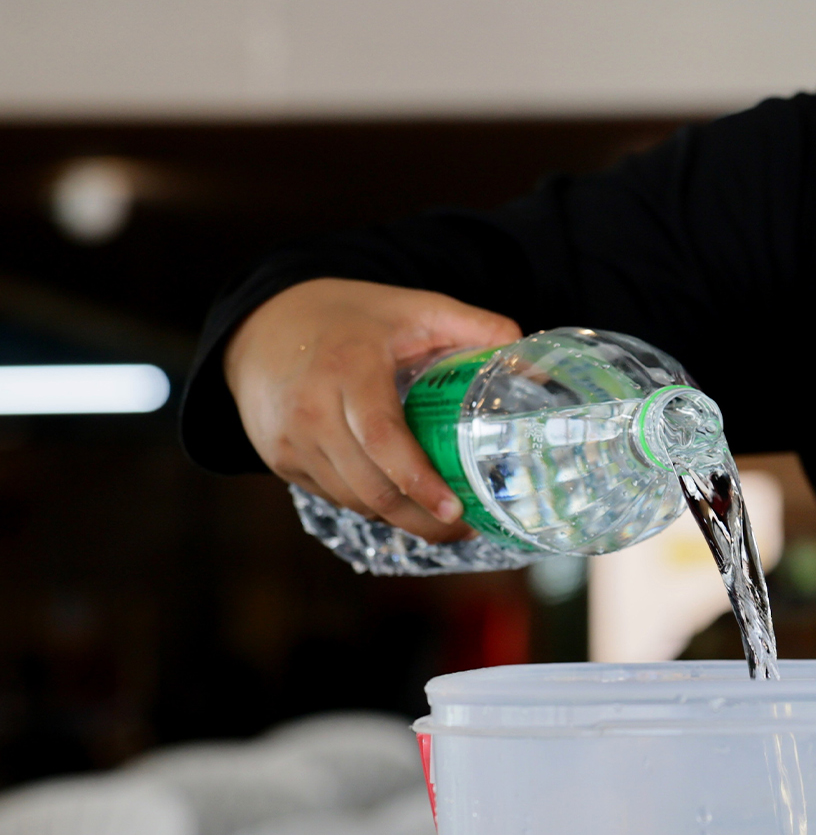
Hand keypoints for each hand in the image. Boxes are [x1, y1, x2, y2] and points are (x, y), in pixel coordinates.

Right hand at [224, 278, 520, 540]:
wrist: (265, 325)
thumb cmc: (352, 317)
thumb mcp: (415, 307)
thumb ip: (477, 327)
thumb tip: (532, 362)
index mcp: (348, 368)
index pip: (381, 437)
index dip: (419, 479)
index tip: (455, 507)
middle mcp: (310, 408)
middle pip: (368, 485)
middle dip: (421, 518)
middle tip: (466, 527)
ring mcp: (289, 439)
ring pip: (351, 499)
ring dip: (400, 519)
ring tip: (445, 521)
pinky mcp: (279, 458)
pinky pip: (333, 494)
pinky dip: (371, 505)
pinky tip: (404, 503)